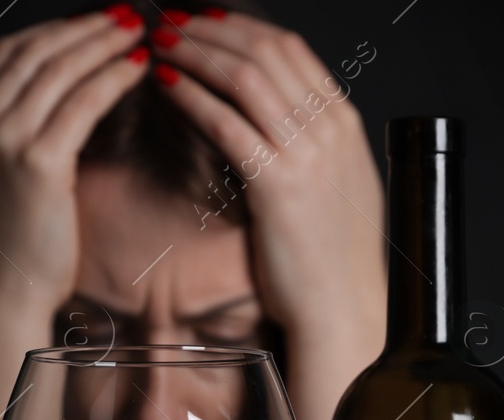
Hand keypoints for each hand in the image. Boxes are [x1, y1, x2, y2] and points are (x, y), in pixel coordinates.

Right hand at [0, 9, 148, 320]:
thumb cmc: (4, 253)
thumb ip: (6, 140)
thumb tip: (50, 109)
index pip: (7, 54)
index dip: (53, 31)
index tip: (90, 23)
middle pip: (34, 51)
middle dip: (83, 27)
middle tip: (123, 15)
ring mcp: (1, 140)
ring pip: (60, 69)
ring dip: (103, 43)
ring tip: (137, 33)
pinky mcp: (36, 162)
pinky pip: (83, 103)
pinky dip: (113, 78)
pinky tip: (138, 69)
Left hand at [149, 10, 385, 352]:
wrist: (344, 306)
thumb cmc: (334, 259)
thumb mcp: (340, 186)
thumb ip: (317, 146)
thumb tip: (286, 119)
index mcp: (343, 122)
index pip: (290, 48)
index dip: (240, 26)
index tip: (204, 20)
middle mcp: (328, 128)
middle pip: (264, 50)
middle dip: (210, 29)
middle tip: (169, 21)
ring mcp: (306, 154)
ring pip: (244, 76)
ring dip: (195, 53)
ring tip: (159, 45)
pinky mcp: (278, 184)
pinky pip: (227, 123)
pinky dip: (193, 97)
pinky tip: (166, 87)